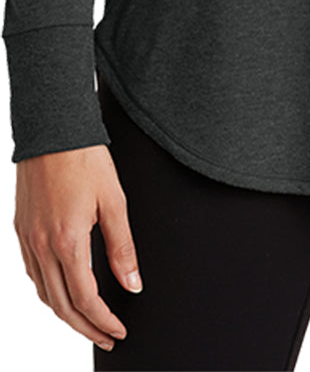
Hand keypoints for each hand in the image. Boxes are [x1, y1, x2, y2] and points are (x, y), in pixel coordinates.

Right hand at [14, 143, 143, 352]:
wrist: (53, 128)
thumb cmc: (85, 158)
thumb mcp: (114, 201)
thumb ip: (122, 247)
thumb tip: (133, 285)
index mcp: (67, 241)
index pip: (85, 299)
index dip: (104, 321)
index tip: (119, 330)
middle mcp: (42, 246)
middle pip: (62, 306)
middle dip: (86, 327)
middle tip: (107, 337)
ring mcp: (27, 238)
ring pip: (44, 293)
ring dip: (66, 314)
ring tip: (88, 322)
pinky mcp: (20, 228)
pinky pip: (33, 273)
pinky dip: (49, 291)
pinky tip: (62, 290)